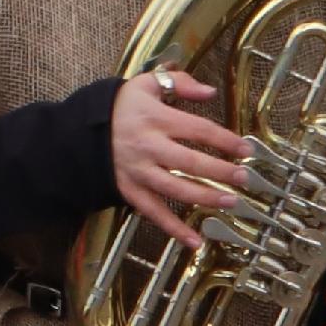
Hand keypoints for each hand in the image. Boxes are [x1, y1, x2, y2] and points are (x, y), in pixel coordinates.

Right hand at [110, 65, 258, 242]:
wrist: (80, 131)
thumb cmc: (120, 107)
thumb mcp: (146, 84)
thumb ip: (180, 84)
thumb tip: (210, 92)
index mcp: (156, 119)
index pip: (198, 129)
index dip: (225, 140)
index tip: (246, 149)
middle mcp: (149, 147)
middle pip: (190, 161)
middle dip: (220, 171)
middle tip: (244, 178)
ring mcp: (139, 171)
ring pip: (176, 188)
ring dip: (205, 197)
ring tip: (230, 202)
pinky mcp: (130, 191)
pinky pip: (154, 213)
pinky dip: (174, 229)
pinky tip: (195, 241)